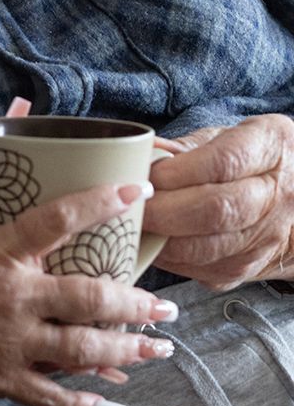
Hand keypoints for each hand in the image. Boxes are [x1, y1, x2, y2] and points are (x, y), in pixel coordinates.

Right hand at [0, 182, 179, 405]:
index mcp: (0, 254)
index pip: (60, 218)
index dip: (102, 202)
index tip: (137, 192)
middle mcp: (16, 297)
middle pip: (92, 296)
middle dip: (137, 302)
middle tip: (167, 306)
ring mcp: (13, 341)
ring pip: (84, 348)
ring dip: (127, 350)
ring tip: (156, 349)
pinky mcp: (3, 378)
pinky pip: (54, 395)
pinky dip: (86, 403)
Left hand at [147, 115, 293, 287]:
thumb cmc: (255, 161)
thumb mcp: (233, 136)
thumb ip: (190, 146)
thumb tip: (145, 153)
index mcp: (272, 149)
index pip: (224, 163)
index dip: (178, 172)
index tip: (146, 176)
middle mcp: (276, 196)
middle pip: (215, 210)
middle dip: (162, 210)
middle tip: (129, 205)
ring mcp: (263, 238)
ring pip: (205, 247)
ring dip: (160, 239)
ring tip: (131, 226)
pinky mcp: (244, 268)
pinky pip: (199, 269)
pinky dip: (167, 259)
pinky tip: (149, 244)